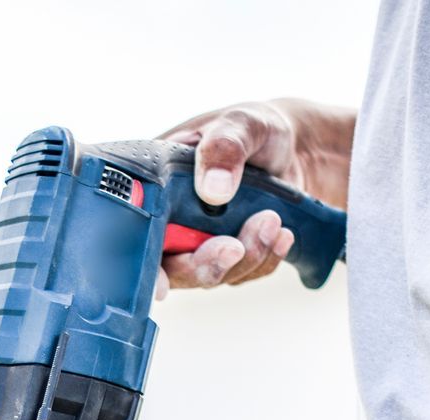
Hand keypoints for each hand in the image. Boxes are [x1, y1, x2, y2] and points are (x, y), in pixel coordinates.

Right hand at [153, 98, 356, 298]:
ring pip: (211, 275)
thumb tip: (213, 190)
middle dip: (206, 264)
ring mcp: (199, 241)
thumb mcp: (242, 123)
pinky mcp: (227, 254)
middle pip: (172, 267)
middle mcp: (171, 219)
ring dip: (246, 257)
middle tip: (236, 247)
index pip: (137, 232)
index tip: (160, 285)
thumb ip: (225, 148)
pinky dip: (264, 259)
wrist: (293, 148)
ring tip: (272, 220)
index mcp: (157, 185)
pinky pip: (242, 273)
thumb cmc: (255, 128)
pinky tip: (282, 233)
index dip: (143, 265)